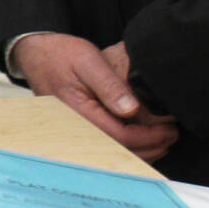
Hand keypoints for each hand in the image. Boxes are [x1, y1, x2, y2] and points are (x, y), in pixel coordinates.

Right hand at [13, 33, 178, 161]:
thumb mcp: (88, 61)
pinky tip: (141, 139)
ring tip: (162, 140)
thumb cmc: (61, 55)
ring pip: (112, 152)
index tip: (170, 129)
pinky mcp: (78, 129)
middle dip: (150, 148)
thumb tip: (132, 110)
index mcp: (78, 112)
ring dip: (141, 151)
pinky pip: (105, 144)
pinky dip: (127, 146)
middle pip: (119, 151)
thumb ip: (110, 85)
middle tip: (172, 136)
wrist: (36, 55)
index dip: (150, 137)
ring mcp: (75, 130)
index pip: (121, 137)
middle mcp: (75, 127)